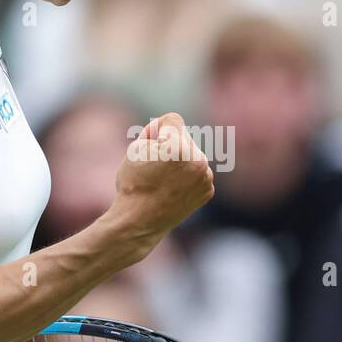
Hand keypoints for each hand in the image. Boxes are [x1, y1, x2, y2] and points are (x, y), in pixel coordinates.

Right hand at [111, 113, 214, 244]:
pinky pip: (198, 172)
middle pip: (184, 137)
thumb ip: (157, 132)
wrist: (140, 222)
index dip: (157, 128)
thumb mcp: (136, 149)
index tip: (150, 143)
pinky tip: (173, 189)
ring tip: (163, 180)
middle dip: (170, 145)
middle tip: (154, 167)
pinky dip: (187, 177)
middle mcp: (197, 160)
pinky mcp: (208, 190)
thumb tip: (173, 129)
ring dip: (180, 160)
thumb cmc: (133, 184)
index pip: (173, 119)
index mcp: (177, 147)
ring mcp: (206, 176)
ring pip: (192, 155)